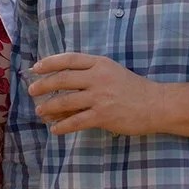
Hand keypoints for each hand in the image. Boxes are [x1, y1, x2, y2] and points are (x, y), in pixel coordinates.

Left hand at [27, 53, 160, 136]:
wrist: (156, 105)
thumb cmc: (134, 88)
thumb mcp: (112, 72)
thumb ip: (91, 73)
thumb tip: (62, 81)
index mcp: (100, 63)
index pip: (69, 59)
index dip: (49, 63)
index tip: (36, 68)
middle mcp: (98, 77)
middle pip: (62, 79)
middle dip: (43, 85)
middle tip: (32, 90)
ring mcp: (100, 97)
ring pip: (65, 101)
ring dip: (49, 107)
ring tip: (40, 111)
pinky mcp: (103, 115)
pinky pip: (75, 121)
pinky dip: (62, 126)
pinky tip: (55, 129)